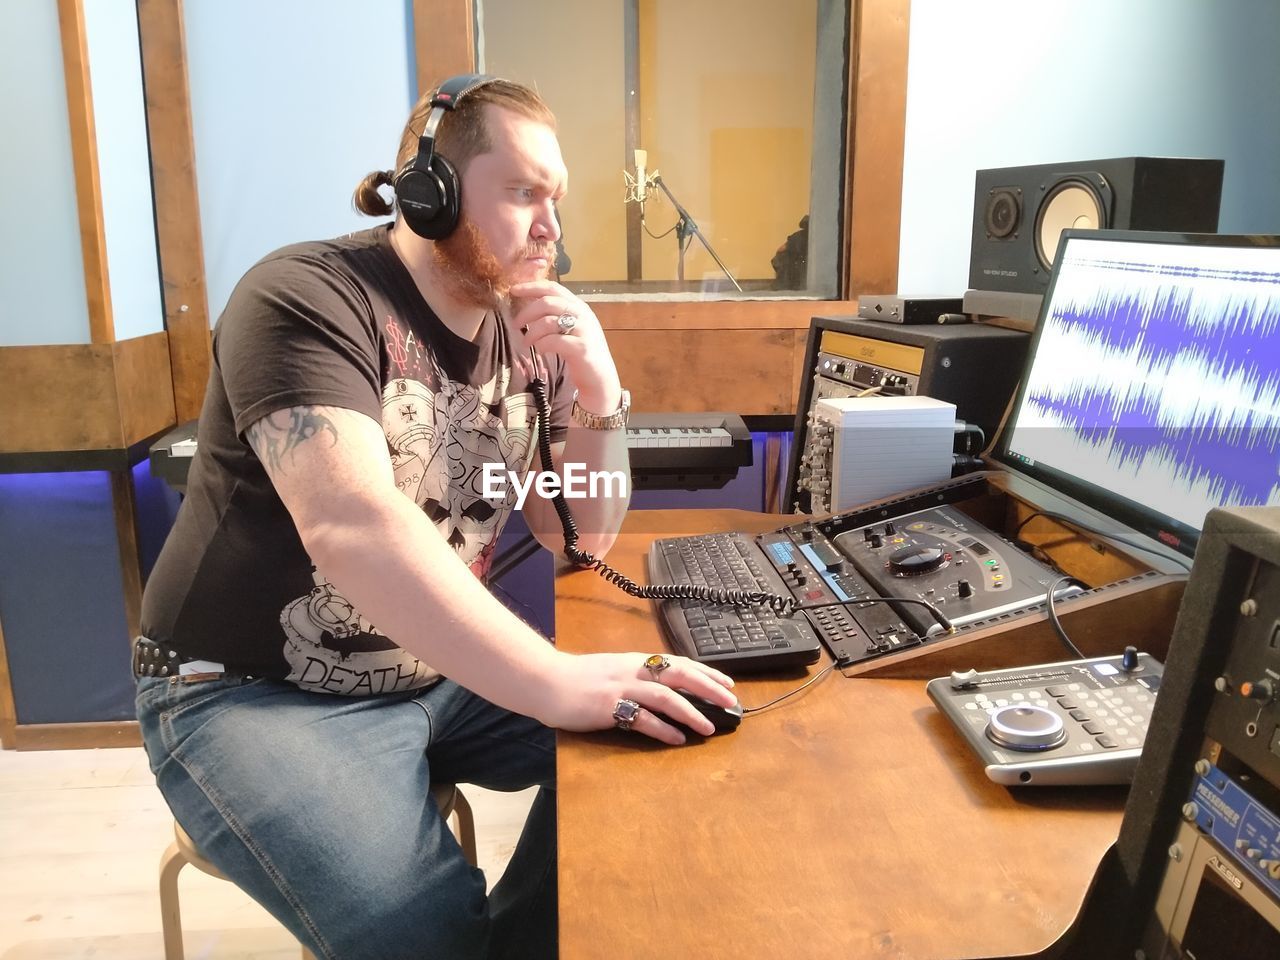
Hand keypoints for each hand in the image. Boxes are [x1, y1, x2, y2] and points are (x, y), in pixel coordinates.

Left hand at [508, 280, 620, 413]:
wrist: (600, 378)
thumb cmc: (580, 352)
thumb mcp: (571, 328)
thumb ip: (556, 315)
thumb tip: (528, 306)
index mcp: (578, 306)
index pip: (553, 288)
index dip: (531, 287)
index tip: (513, 290)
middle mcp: (583, 314)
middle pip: (547, 302)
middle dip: (526, 312)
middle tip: (516, 324)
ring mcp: (584, 331)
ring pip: (548, 321)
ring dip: (532, 332)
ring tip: (527, 342)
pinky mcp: (581, 348)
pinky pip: (554, 341)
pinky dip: (542, 344)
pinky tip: (540, 350)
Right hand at [539, 651, 736, 745]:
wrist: (544, 680)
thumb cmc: (577, 678)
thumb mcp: (613, 671)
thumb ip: (636, 677)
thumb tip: (664, 690)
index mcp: (635, 661)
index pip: (679, 662)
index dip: (706, 672)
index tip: (728, 682)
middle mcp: (632, 670)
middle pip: (680, 674)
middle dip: (709, 687)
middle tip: (731, 701)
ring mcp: (620, 687)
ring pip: (666, 696)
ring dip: (691, 712)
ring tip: (708, 726)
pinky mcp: (607, 706)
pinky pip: (641, 718)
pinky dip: (662, 729)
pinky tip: (677, 739)